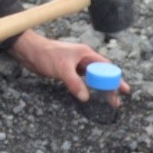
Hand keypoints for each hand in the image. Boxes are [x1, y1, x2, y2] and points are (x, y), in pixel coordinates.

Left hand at [10, 31, 131, 103]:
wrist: (29, 51)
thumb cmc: (45, 54)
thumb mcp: (62, 69)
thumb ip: (74, 82)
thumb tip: (85, 97)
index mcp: (86, 54)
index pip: (106, 67)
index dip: (116, 79)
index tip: (123, 90)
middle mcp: (83, 58)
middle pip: (102, 74)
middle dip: (110, 86)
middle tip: (115, 101)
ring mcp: (76, 64)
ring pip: (93, 77)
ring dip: (100, 88)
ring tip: (108, 100)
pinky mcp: (68, 70)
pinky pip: (83, 80)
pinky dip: (88, 87)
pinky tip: (91, 94)